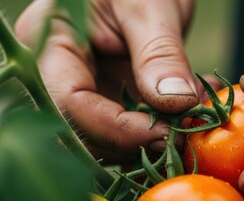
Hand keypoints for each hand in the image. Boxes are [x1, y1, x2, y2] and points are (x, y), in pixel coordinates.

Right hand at [15, 0, 195, 162]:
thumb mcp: (150, 5)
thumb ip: (159, 53)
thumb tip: (178, 104)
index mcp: (50, 43)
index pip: (70, 104)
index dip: (116, 129)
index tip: (166, 137)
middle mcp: (61, 72)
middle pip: (83, 131)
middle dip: (133, 143)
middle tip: (184, 139)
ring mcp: (87, 85)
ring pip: (107, 137)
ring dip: (151, 140)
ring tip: (193, 124)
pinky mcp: (111, 93)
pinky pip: (128, 124)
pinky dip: (160, 127)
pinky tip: (191, 115)